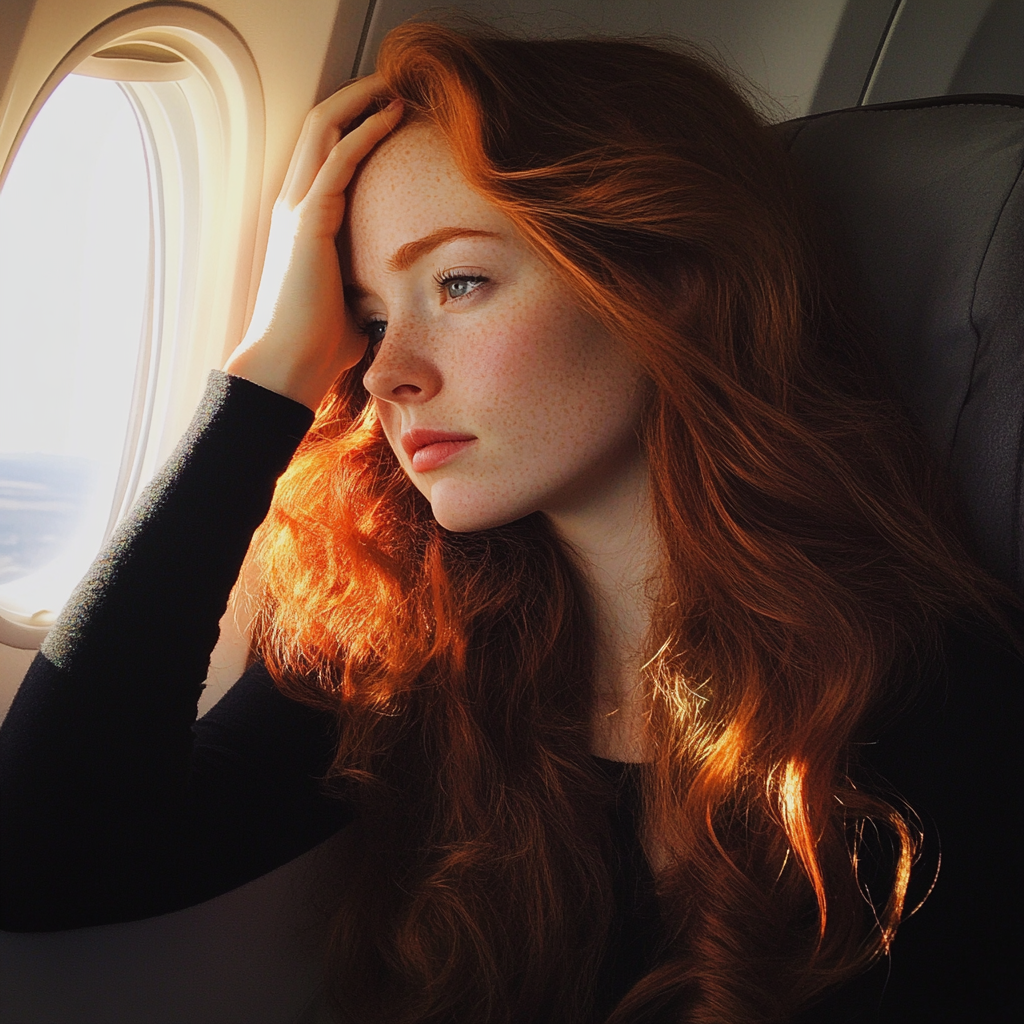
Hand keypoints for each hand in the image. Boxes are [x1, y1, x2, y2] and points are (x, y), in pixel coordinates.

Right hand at [224, 75, 402, 409]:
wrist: (288, 366)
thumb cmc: (317, 346)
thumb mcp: (352, 305)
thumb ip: (368, 287)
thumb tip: (397, 297)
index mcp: (301, 225)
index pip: (322, 159)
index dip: (350, 130)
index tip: (386, 116)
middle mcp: (292, 207)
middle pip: (319, 130)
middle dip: (354, 100)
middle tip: (390, 84)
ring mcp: (296, 209)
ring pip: (323, 130)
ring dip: (359, 101)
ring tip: (393, 86)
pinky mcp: (307, 219)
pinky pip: (339, 158)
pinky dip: (365, 130)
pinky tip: (391, 114)